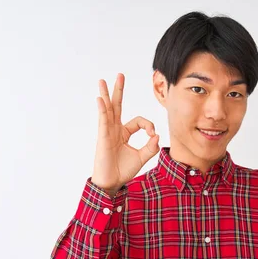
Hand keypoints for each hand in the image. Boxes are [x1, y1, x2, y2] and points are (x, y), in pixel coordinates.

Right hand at [91, 73, 159, 194]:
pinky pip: (103, 121)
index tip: (153, 136)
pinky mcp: (103, 138)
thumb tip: (157, 136)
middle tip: (120, 75)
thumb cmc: (123, 170)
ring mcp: (107, 132)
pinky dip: (102, 110)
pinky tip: (100, 99)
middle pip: (117, 106)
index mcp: (124, 133)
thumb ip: (150, 147)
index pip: (138, 121)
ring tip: (102, 81)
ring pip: (108, 110)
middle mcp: (114, 130)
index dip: (149, 125)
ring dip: (106, 94)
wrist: (112, 183)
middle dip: (119, 90)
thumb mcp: (142, 157)